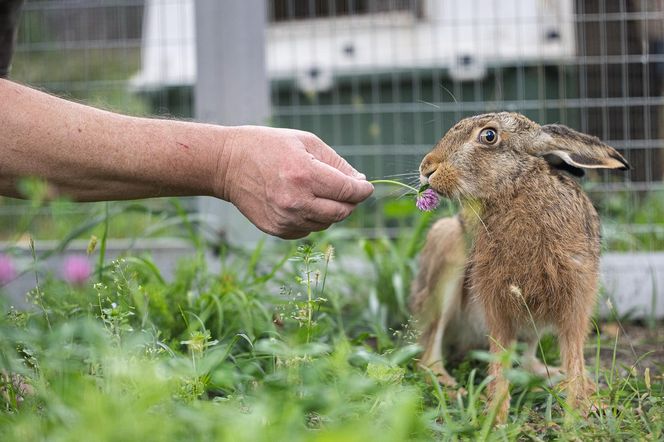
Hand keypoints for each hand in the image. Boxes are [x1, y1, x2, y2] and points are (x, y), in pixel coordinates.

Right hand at [217, 126, 373, 238]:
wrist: (227, 164)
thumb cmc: (269, 146)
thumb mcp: (306, 142)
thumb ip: (336, 163)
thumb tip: (360, 182)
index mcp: (305, 175)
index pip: (348, 191)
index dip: (363, 190)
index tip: (366, 186)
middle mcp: (297, 201)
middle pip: (342, 212)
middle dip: (351, 202)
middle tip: (347, 190)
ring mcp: (286, 219)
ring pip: (327, 223)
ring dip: (331, 210)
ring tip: (318, 192)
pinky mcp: (277, 230)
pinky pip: (308, 230)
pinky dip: (312, 219)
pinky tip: (301, 202)